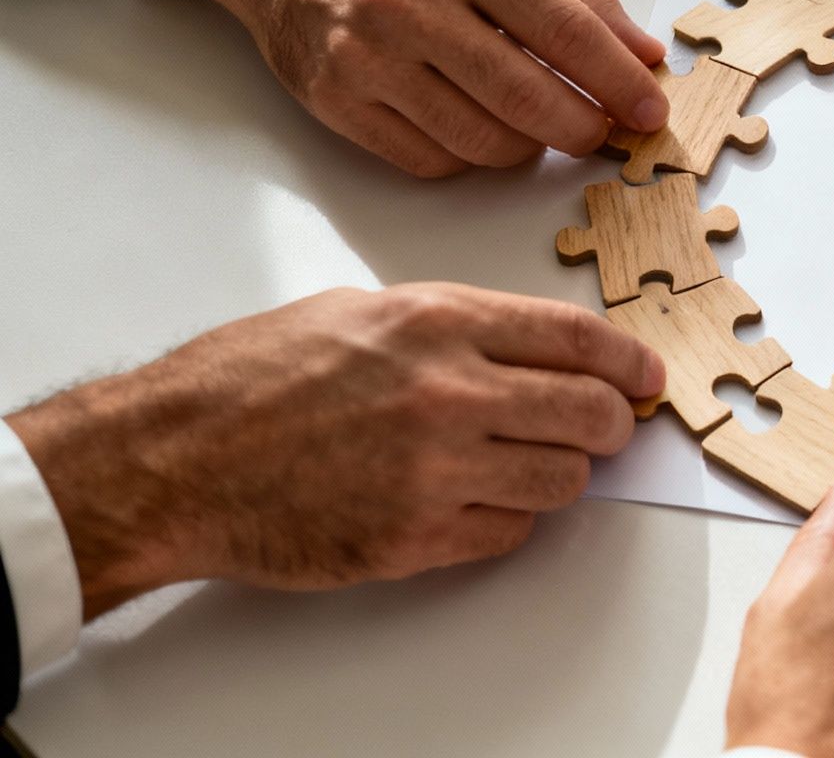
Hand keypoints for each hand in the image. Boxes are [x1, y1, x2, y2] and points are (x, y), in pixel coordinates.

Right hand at [4, 284, 662, 617]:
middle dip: (613, 424)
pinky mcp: (414, 537)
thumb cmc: (246, 380)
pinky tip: (478, 502)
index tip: (646, 377)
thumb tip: (528, 350)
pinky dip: (510, 521)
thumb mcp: (358, 312)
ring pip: (563, 481)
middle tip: (607, 429)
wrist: (171, 459)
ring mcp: (435, 470)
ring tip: (529, 465)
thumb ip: (451, 327)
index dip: (627, 362)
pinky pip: (510, 534)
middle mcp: (449, 392)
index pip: (576, 338)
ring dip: (562, 475)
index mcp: (438, 321)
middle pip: (590, 414)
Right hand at [119, 0, 669, 177]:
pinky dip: (470, 155)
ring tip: (540, 124)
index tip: (651, 110)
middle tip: (602, 130)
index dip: (619, 81)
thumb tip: (644, 52)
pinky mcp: (334, 100)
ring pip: (482, 141)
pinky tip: (478, 124)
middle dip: (584, 127)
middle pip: (527, 98)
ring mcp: (366, 57)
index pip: (565, 31)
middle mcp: (409, 4)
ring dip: (530, 147)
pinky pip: (430, 159)